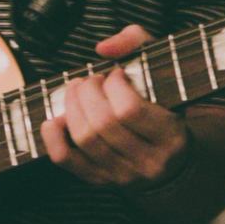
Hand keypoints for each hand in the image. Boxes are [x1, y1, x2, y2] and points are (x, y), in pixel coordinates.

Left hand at [40, 25, 190, 189]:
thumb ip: (137, 43)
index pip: (130, 110)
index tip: (116, 74)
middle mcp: (148, 161)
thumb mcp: (162, 70)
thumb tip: (103, 49)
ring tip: (77, 92)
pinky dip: (53, 137)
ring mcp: (122, 175)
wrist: (171, 160)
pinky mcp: (99, 181)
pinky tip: (56, 118)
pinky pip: (66, 160)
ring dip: (72, 107)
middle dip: (88, 92)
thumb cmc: (163, 106)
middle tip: (91, 80)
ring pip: (85, 139)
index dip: (114, 86)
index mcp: (170, 135)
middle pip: (103, 124)